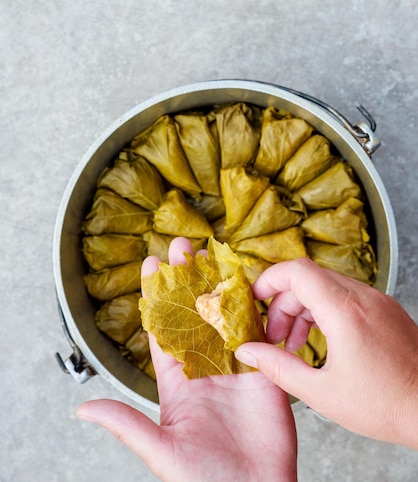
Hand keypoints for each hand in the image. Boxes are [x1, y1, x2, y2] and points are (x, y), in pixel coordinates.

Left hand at [77, 238, 297, 481]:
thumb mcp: (161, 450)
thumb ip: (127, 423)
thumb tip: (84, 408)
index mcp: (178, 383)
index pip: (164, 329)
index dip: (158, 296)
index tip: (152, 264)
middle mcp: (206, 369)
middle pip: (195, 313)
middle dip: (187, 279)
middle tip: (182, 246)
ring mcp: (236, 368)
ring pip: (226, 316)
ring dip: (220, 285)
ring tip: (212, 254)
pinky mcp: (264, 373)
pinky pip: (259, 334)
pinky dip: (255, 309)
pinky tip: (249, 284)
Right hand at [235, 258, 417, 449]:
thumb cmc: (385, 405)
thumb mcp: (321, 392)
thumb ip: (278, 367)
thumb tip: (248, 352)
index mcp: (344, 311)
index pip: (297, 271)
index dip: (269, 280)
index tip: (254, 301)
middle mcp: (363, 297)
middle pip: (308, 279)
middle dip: (283, 304)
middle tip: (274, 338)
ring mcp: (378, 301)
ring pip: (326, 287)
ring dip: (303, 309)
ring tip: (294, 345)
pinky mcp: (386, 310)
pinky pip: (346, 297)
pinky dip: (325, 312)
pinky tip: (321, 342)